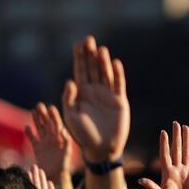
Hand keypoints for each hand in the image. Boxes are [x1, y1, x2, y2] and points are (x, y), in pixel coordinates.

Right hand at [25, 103, 72, 180]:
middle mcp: (52, 138)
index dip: (54, 116)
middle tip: (39, 105)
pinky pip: (32, 139)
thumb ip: (66, 142)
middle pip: (47, 123)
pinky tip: (26, 127)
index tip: (50, 107)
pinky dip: (29, 133)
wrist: (55, 176)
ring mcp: (45, 143)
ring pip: (39, 128)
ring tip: (33, 110)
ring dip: (36, 120)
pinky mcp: (38, 149)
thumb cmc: (63, 165)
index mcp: (60, 138)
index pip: (57, 124)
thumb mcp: (67, 153)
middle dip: (44, 114)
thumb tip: (64, 131)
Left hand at [62, 36, 129, 162]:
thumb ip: (69, 99)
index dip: (79, 58)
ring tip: (101, 49)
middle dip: (90, 54)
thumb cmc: (82, 134)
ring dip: (103, 62)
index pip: (80, 71)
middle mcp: (94, 91)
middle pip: (93, 68)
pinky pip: (119, 84)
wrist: (101, 148)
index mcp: (81, 93)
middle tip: (89, 39)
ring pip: (105, 74)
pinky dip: (118, 74)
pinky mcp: (119, 101)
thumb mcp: (71, 117)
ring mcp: (107, 95)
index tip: (78, 44)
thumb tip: (70, 81)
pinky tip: (115, 63)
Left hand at [139, 121, 188, 188]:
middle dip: (176, 136)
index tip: (163, 132)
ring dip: (187, 140)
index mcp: (168, 172)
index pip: (166, 155)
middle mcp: (177, 169)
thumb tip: (140, 180)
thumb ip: (152, 188)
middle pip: (177, 149)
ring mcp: (186, 172)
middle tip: (176, 123)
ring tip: (186, 127)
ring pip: (187, 152)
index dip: (164, 144)